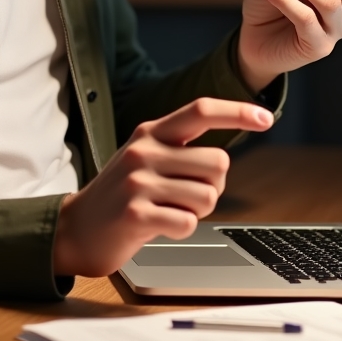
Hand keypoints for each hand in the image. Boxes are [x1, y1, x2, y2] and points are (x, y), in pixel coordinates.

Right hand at [52, 98, 272, 276]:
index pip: (201, 111)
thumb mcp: (144, 159)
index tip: (265, 117)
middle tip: (186, 196)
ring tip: (169, 210)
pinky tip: (159, 226)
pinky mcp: (136, 214)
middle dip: (214, 185)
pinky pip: (188, 222)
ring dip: (198, 210)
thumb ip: (178, 150)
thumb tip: (224, 156)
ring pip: (208, 195)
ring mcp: (138, 182)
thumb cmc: (122, 195)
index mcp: (150, 132)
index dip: (237, 112)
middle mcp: (144, 150)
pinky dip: (182, 229)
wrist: (76, 228)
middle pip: (218, 162)